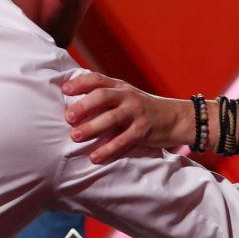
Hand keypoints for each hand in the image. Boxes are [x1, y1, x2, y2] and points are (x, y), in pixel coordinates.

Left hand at [62, 72, 189, 164]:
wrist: (174, 118)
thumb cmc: (141, 108)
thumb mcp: (125, 96)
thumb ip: (105, 96)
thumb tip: (72, 104)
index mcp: (120, 87)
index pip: (97, 79)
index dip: (80, 83)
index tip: (64, 90)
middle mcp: (127, 96)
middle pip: (103, 96)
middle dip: (84, 106)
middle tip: (68, 117)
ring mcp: (136, 113)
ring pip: (112, 118)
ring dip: (92, 127)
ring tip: (75, 136)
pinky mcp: (143, 131)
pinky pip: (123, 140)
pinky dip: (108, 149)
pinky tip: (95, 157)